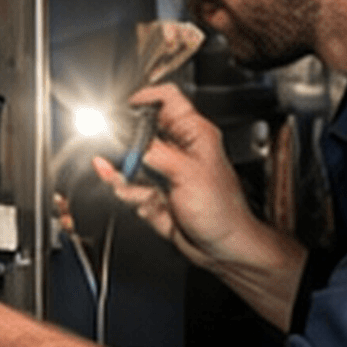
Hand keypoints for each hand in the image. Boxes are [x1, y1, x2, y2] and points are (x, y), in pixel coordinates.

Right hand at [92, 83, 262, 270]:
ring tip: (137, 188)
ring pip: (130, 163)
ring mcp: (165, 172)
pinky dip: (131, 195)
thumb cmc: (222, 212)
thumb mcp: (186, 174)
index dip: (144, 98)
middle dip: (126, 148)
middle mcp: (177, 149)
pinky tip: (145, 202)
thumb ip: (153, 154)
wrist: (222, 249)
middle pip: (139, 133)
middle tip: (123, 160)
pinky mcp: (155, 193)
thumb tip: (128, 142)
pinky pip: (130, 188)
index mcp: (193, 134)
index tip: (124, 108)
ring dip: (127, 177)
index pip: (166, 100)